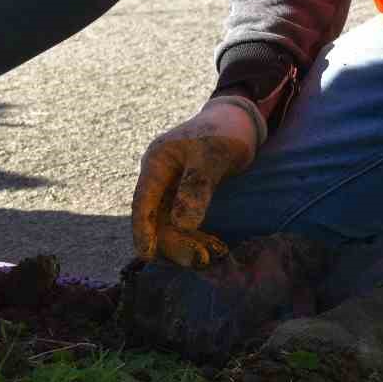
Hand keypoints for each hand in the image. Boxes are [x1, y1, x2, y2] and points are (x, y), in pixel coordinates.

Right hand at [131, 98, 261, 268]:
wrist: (239, 121)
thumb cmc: (225, 133)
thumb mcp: (214, 157)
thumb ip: (196, 188)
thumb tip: (181, 224)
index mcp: (156, 162)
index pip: (143, 202)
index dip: (143, 230)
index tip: (147, 255)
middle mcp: (158, 177)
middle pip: (156, 217)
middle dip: (175, 241)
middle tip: (201, 259)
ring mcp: (170, 186)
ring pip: (169, 223)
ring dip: (187, 242)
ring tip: (212, 255)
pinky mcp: (184, 195)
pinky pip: (182, 222)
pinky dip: (195, 236)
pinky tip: (213, 246)